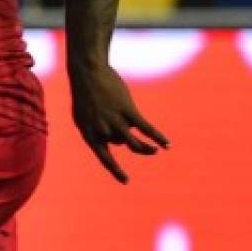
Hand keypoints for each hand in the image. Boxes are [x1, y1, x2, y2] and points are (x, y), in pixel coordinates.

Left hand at [70, 64, 169, 182]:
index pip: (103, 156)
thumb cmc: (85, 92)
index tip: (127, 180)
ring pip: (134, 143)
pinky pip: (145, 128)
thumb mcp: (84, 113)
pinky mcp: (128, 110)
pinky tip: (166, 144)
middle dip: (123, 135)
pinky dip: (157, 137)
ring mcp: (115, 120)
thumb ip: (97, 128)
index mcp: (88, 132)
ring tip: (154, 151)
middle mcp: (102, 129)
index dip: (115, 169)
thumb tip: (116, 141)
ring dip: (147, 149)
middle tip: (122, 124)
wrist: (87, 70)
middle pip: (120, 142)